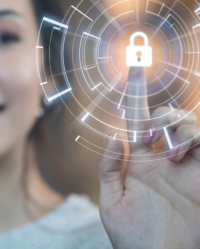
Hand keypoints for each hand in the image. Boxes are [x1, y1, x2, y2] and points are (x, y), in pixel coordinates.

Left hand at [98, 67, 199, 248]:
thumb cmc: (133, 237)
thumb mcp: (113, 201)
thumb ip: (110, 168)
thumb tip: (113, 135)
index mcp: (140, 162)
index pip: (137, 121)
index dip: (135, 97)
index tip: (134, 71)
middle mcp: (163, 158)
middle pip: (165, 117)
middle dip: (159, 115)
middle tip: (147, 136)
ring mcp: (186, 165)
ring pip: (187, 125)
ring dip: (177, 127)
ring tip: (169, 152)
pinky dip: (193, 137)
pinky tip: (180, 153)